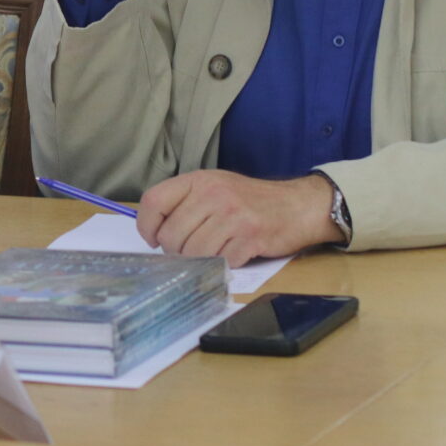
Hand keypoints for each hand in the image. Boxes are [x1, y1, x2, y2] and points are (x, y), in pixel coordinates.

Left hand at [135, 170, 340, 267]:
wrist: (299, 205)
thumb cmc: (251, 200)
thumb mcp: (215, 187)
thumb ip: (185, 203)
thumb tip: (155, 232)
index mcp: (199, 180)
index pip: (154, 201)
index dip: (146, 226)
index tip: (154, 239)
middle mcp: (213, 194)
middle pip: (171, 235)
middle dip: (176, 251)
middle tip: (191, 250)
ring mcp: (232, 216)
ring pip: (193, 252)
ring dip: (199, 260)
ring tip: (213, 252)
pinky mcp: (249, 237)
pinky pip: (220, 261)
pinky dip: (224, 264)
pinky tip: (233, 254)